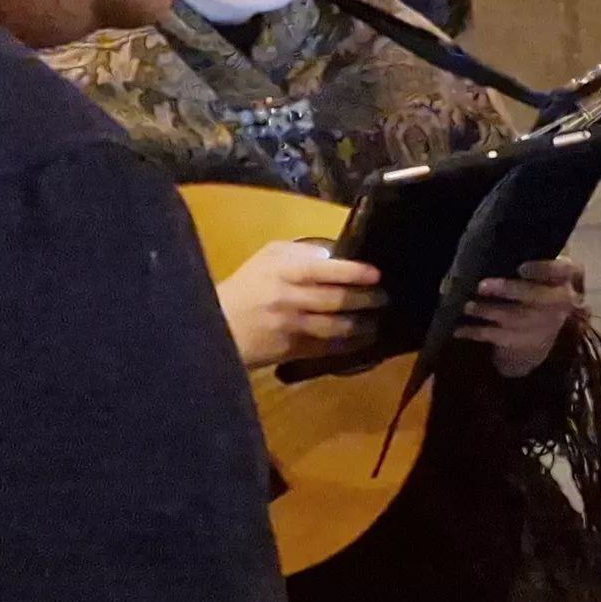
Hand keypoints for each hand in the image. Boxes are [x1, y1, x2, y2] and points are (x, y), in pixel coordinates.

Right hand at [220, 240, 379, 369]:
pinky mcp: (290, 350)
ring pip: (336, 326)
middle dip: (367, 299)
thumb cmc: (244, 288)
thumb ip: (299, 252)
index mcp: (284, 272)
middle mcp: (289, 298)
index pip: (326, 270)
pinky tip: (362, 340)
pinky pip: (327, 347)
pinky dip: (348, 344)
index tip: (376, 274)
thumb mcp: (266, 259)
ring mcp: (291, 326)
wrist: (215, 326)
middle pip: (337, 299)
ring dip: (362, 324)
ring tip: (378, 320)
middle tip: (385, 298)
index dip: (355, 272)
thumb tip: (333, 255)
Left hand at [459, 258, 584, 378]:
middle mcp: (561, 301)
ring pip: (514, 318)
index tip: (521, 267)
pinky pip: (498, 337)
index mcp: (567, 277)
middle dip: (509, 291)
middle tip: (482, 286)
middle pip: (537, 297)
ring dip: (488, 311)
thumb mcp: (543, 268)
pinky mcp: (525, 343)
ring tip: (468, 306)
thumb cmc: (538, 285)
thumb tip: (492, 239)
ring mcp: (544, 325)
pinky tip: (459, 329)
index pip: (561, 270)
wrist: (544, 329)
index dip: (542, 270)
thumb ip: (529, 254)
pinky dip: (476, 333)